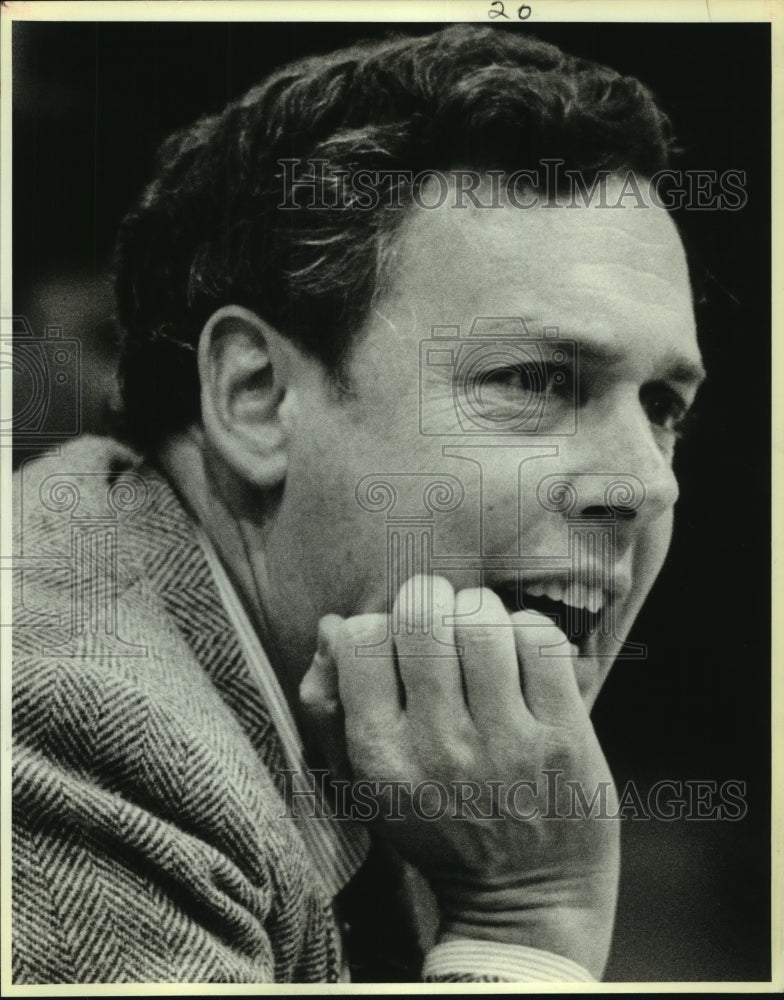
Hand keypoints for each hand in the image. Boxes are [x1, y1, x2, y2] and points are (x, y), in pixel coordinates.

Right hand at [299, 575, 619, 977]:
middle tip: (441, 625)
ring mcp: (506, 742)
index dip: (379, 625)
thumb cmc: (440, 831)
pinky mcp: (564, 737)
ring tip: (482, 636)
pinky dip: (527, 630)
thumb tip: (329, 627)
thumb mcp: (365, 787)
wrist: (526, 902)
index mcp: (381, 757)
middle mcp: (439, 747)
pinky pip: (540, 640)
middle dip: (429, 603)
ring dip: (479, 613)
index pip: (362, 638)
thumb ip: (332, 708)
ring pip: (482, 619)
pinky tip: (521, 654)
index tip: (398, 646)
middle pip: (422, 614)